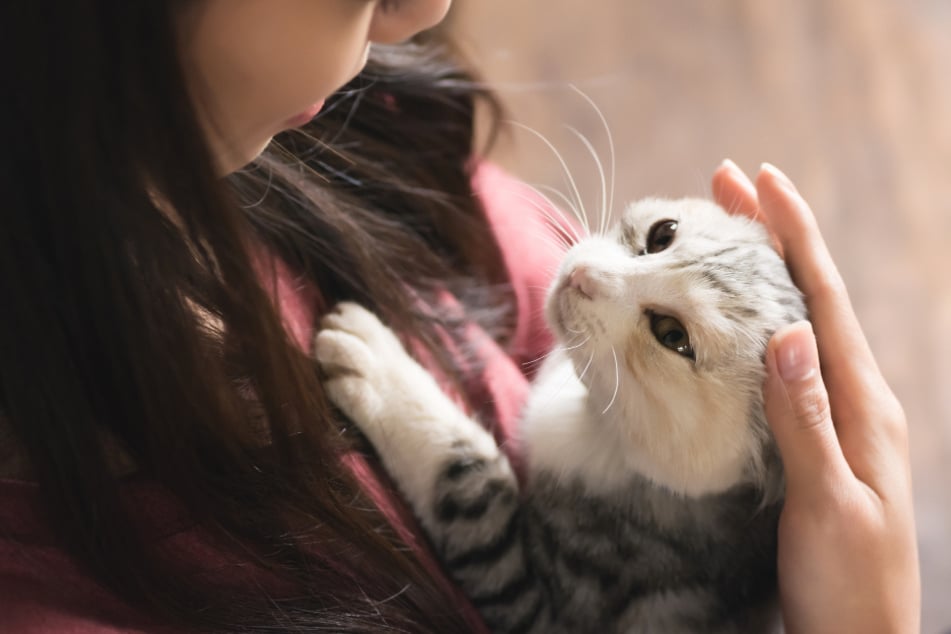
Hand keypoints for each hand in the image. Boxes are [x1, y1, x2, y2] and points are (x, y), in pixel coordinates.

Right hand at [712, 160, 920, 632]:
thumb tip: (786, 331)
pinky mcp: (817, 438)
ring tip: (728, 233)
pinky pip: (788, 362)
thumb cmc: (848, 582)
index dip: (793, 236)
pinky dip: (759, 321)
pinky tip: (737, 319)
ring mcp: (837, 417)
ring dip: (766, 272)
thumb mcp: (829, 504)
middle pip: (811, 298)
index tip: (759, 180)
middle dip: (772, 236)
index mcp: (864, 404)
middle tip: (727, 185)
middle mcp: (855, 399)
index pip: (823, 300)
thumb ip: (808, 418)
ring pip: (798, 324)